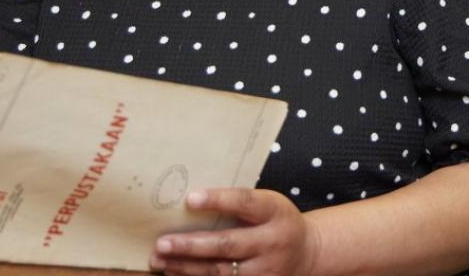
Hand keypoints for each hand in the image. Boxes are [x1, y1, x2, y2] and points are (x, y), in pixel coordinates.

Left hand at [150, 188, 321, 275]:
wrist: (308, 252)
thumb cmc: (277, 221)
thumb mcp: (269, 204)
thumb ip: (240, 204)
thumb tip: (191, 200)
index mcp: (275, 212)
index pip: (245, 203)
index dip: (218, 200)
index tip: (190, 199)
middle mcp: (272, 242)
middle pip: (227, 245)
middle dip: (191, 245)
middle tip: (162, 242)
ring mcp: (266, 270)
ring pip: (221, 271)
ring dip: (186, 266)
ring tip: (160, 259)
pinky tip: (175, 271)